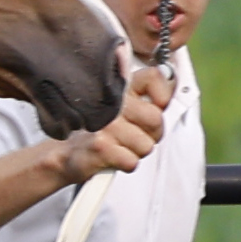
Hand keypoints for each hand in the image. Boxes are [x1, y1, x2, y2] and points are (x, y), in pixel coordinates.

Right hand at [53, 65, 168, 185]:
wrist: (66, 154)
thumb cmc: (100, 132)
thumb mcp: (122, 108)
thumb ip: (147, 97)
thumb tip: (173, 91)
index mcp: (120, 87)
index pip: (155, 77)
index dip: (163, 95)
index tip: (157, 106)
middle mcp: (112, 102)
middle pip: (156, 118)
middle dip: (152, 134)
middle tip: (137, 135)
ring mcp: (106, 124)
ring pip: (146, 145)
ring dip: (136, 152)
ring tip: (120, 146)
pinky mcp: (101, 146)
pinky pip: (132, 161)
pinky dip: (125, 164)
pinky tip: (113, 157)